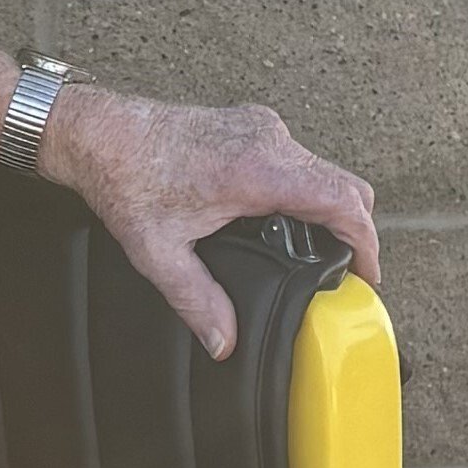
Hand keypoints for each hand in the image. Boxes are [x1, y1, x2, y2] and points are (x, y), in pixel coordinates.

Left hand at [44, 81, 382, 357]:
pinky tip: (288, 221)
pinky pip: (300, 160)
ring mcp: (262, 128)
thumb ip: (197, 301)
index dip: (367, 241)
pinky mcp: (252, 125)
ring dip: (331, 209)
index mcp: (257, 170)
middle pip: (344, 185)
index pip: (342, 201)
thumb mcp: (159, 253)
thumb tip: (223, 341)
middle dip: (357, 230)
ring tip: (322, 252)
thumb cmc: (124, 179)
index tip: (368, 274)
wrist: (98, 132)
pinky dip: (308, 191)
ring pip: (324, 170)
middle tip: (350, 272)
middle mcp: (269, 141)